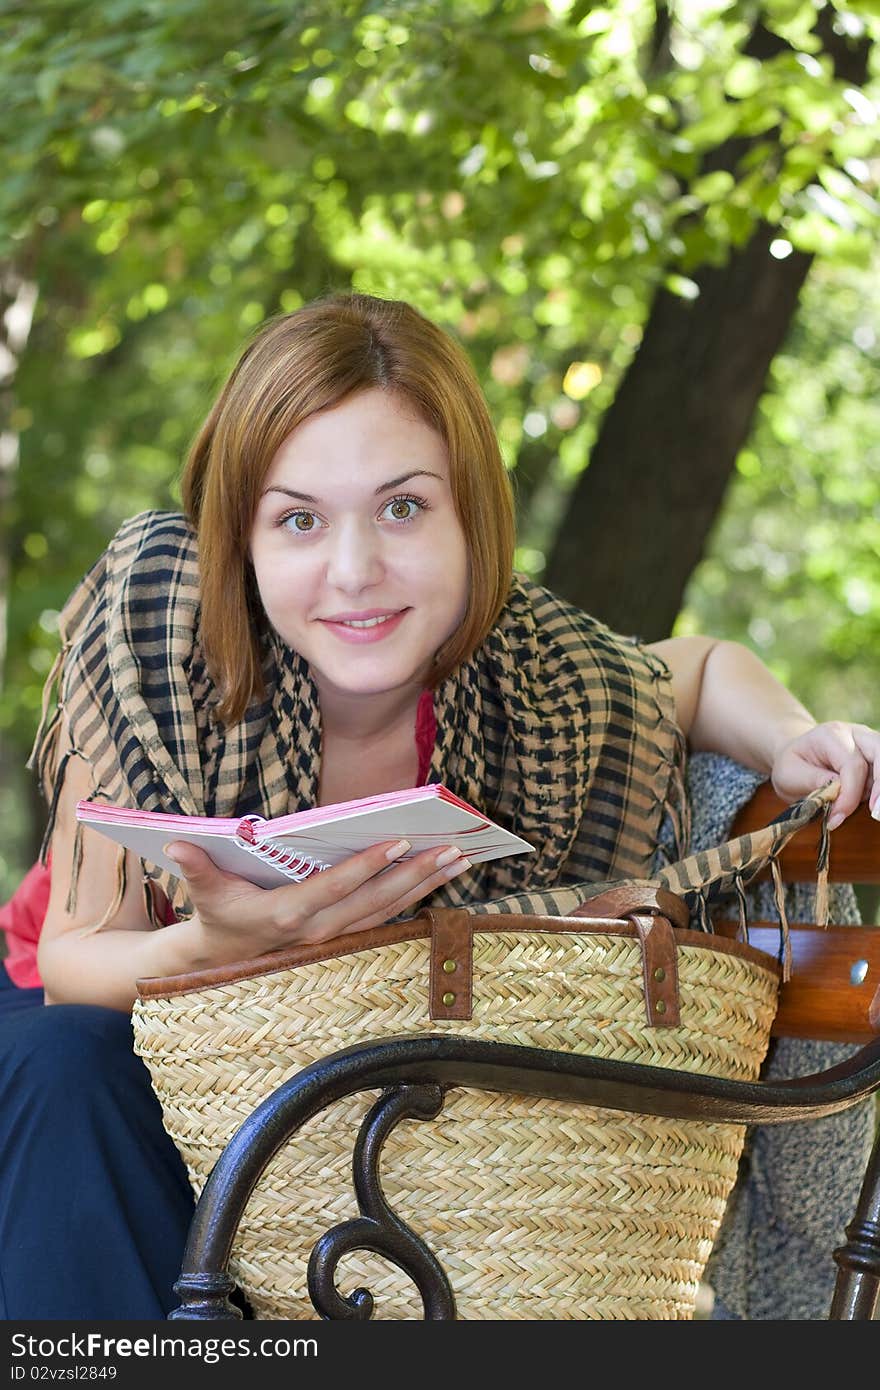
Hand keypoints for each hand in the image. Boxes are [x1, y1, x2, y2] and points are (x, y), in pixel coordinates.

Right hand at [163, 836, 470, 965]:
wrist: (226, 960)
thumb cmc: (219, 915)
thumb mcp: (204, 891)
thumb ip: (195, 866)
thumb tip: (178, 843)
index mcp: (288, 915)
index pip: (335, 889)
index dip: (367, 867)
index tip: (398, 843)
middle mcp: (320, 931)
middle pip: (377, 901)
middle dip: (416, 874)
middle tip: (452, 849)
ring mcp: (337, 937)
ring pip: (391, 909)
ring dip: (427, 883)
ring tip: (460, 858)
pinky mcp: (348, 935)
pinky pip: (389, 915)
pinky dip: (418, 895)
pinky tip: (441, 874)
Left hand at [771, 722, 879, 828]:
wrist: (794, 757)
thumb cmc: (791, 766)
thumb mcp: (790, 775)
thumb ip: (815, 782)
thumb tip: (840, 794)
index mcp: (831, 735)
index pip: (853, 765)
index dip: (850, 794)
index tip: (837, 816)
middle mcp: (855, 734)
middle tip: (874, 812)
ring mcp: (868, 744)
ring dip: (877, 790)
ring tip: (859, 808)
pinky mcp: (875, 757)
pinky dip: (876, 791)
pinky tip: (861, 801)